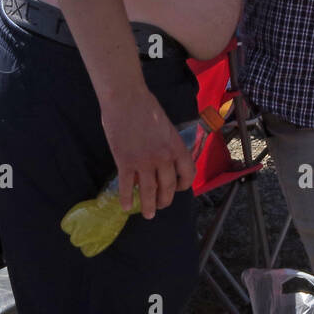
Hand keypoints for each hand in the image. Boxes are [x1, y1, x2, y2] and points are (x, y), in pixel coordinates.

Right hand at [101, 89, 194, 218]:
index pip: (188, 173)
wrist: (126, 99)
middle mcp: (164, 157)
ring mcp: (144, 161)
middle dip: (165, 200)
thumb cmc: (146, 108)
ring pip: (149, 191)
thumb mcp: (166, 127)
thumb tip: (163, 160)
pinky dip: (127, 198)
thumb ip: (167, 145)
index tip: (178, 188)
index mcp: (176, 146)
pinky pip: (128, 186)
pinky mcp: (125, 162)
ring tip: (148, 214)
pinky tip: (126, 206)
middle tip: (161, 206)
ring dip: (149, 206)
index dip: (184, 185)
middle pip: (169, 187)